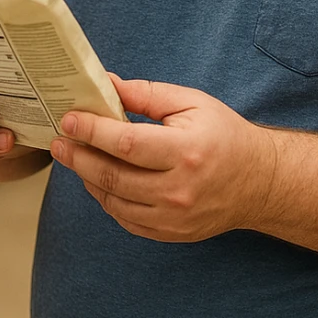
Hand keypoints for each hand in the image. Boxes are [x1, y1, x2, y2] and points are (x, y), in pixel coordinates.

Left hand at [51, 75, 277, 241]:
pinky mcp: (170, 233)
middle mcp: (178, 189)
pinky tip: (98, 180)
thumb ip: (148, 94)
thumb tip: (106, 85)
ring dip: (88, 178)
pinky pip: (125, 218)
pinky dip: (106, 199)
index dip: (92, 131)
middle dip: (79, 157)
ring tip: (74, 158)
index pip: (126, 144)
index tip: (69, 120)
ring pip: (113, 200)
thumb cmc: (224, 136)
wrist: (258, 182)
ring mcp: (173, 217)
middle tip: (59, 142)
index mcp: (186, 151)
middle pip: (113, 175)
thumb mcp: (192, 103)